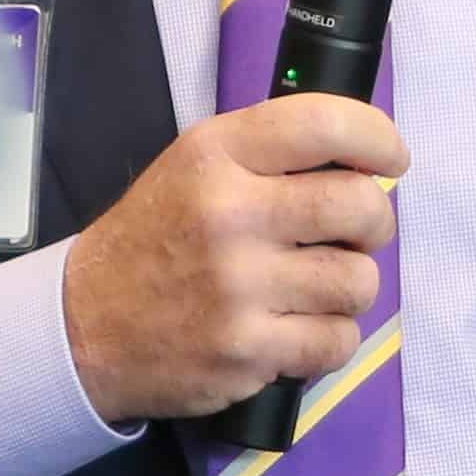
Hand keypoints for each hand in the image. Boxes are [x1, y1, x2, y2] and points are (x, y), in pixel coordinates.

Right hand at [59, 95, 405, 425]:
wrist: (83, 327)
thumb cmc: (154, 239)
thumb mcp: (193, 167)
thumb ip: (269, 155)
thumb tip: (364, 159)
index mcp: (216, 155)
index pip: (325, 124)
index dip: (378, 138)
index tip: (391, 160)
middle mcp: (230, 214)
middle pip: (360, 206)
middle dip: (374, 222)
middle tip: (354, 234)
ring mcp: (239, 287)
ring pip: (359, 281)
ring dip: (350, 287)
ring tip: (314, 288)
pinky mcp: (246, 351)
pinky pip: (337, 341)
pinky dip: (329, 338)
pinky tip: (296, 329)